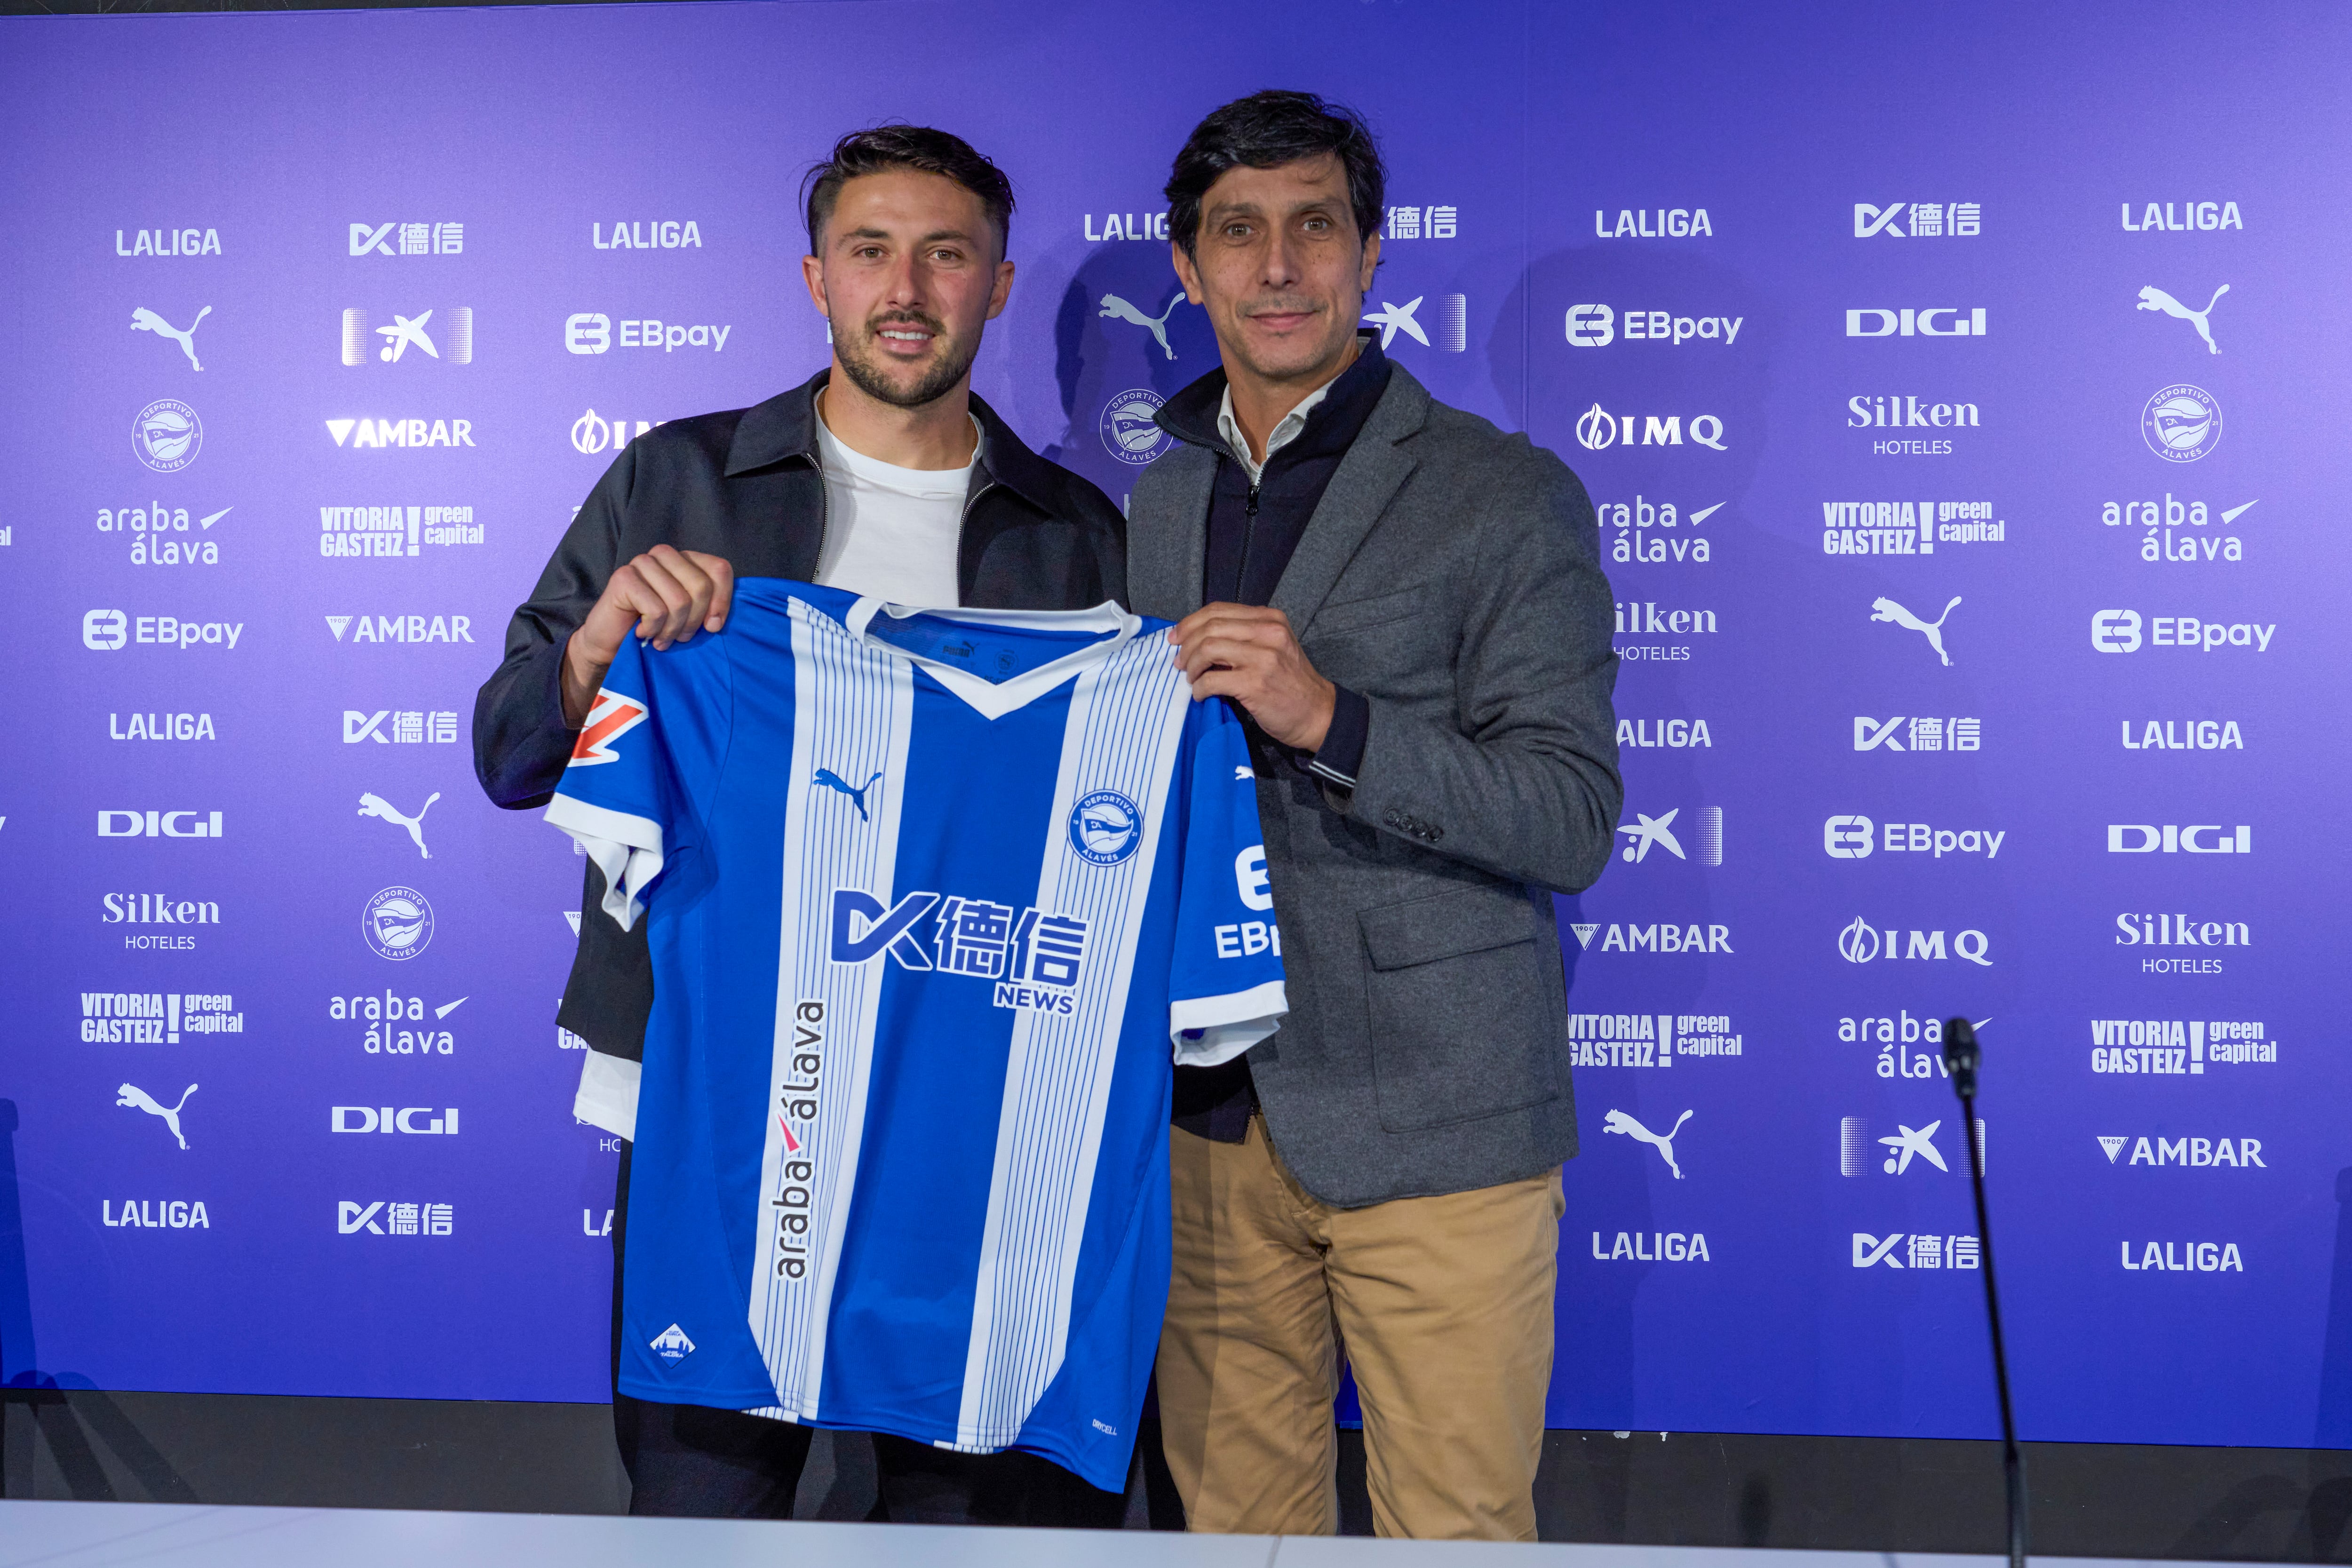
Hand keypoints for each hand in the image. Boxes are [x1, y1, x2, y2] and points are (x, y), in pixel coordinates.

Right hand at [561, 546, 734, 726]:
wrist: (611, 644)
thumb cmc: (655, 630)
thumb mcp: (690, 617)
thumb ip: (709, 608)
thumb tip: (719, 621)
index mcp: (686, 559)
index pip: (720, 569)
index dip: (722, 601)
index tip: (713, 628)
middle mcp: (665, 554)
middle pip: (702, 586)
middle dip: (694, 621)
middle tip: (681, 637)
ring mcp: (642, 562)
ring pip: (679, 600)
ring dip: (672, 629)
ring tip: (663, 639)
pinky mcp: (624, 577)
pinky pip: (656, 610)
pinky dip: (654, 629)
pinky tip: (644, 633)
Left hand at [1167, 602, 1335, 751]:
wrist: (1317, 713)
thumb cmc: (1290, 682)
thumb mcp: (1274, 646)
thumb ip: (1243, 636)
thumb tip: (1197, 639)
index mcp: (1270, 619)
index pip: (1218, 610)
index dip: (1190, 622)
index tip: (1176, 637)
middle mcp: (1268, 632)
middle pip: (1210, 626)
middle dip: (1186, 645)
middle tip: (1179, 662)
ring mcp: (1263, 657)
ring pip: (1208, 648)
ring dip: (1191, 665)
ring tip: (1191, 678)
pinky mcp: (1255, 683)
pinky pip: (1212, 680)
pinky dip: (1199, 688)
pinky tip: (1201, 694)